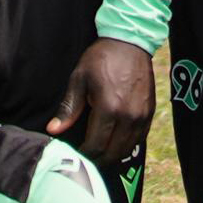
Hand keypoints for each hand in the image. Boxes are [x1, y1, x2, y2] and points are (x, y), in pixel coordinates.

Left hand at [47, 36, 155, 167]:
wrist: (130, 42)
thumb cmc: (101, 58)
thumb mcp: (79, 79)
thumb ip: (68, 108)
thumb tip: (53, 130)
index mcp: (109, 109)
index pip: (95, 146)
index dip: (83, 155)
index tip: (74, 155)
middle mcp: (128, 117)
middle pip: (112, 152)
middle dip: (96, 160)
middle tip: (84, 159)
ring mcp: (141, 116)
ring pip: (126, 149)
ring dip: (111, 155)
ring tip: (97, 154)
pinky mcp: (149, 113)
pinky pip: (138, 139)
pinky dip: (125, 146)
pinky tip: (114, 143)